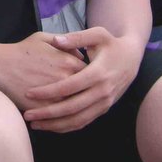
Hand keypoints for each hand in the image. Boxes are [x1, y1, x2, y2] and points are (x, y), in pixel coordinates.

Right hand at [0, 32, 87, 110]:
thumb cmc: (21, 50)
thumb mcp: (44, 38)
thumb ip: (66, 43)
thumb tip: (82, 55)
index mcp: (69, 62)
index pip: (90, 73)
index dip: (88, 77)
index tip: (85, 80)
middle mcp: (66, 79)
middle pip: (85, 91)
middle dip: (84, 93)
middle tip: (81, 95)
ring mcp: (56, 95)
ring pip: (74, 106)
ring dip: (75, 108)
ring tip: (73, 109)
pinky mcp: (44, 108)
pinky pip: (60, 117)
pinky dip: (62, 119)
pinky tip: (60, 117)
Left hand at [21, 27, 142, 132]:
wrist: (133, 57)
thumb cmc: (111, 43)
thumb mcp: (98, 34)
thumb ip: (77, 37)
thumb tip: (56, 40)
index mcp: (98, 73)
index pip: (70, 86)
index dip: (49, 91)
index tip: (29, 92)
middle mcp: (103, 91)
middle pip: (72, 108)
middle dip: (48, 114)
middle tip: (27, 116)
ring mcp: (105, 103)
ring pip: (78, 120)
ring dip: (56, 125)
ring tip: (35, 125)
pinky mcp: (104, 108)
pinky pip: (84, 122)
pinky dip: (67, 127)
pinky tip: (51, 126)